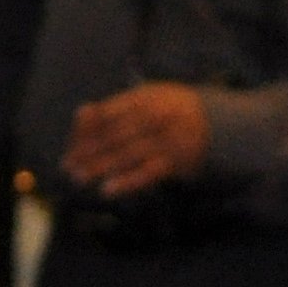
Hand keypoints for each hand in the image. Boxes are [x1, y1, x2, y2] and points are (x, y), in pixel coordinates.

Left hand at [62, 84, 211, 201]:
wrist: (218, 123)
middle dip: (88, 152)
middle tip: (69, 166)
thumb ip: (117, 107)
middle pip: (114, 135)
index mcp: (145, 97)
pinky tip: (109, 189)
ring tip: (80, 177)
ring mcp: (167, 138)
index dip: (86, 132)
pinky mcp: (176, 161)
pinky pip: (147, 173)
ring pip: (127, 154)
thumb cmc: (173, 111)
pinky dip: (127, 181)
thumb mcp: (149, 99)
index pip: (108, 114)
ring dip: (101, 167)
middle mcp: (156, 115)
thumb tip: (81, 114)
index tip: (70, 147)